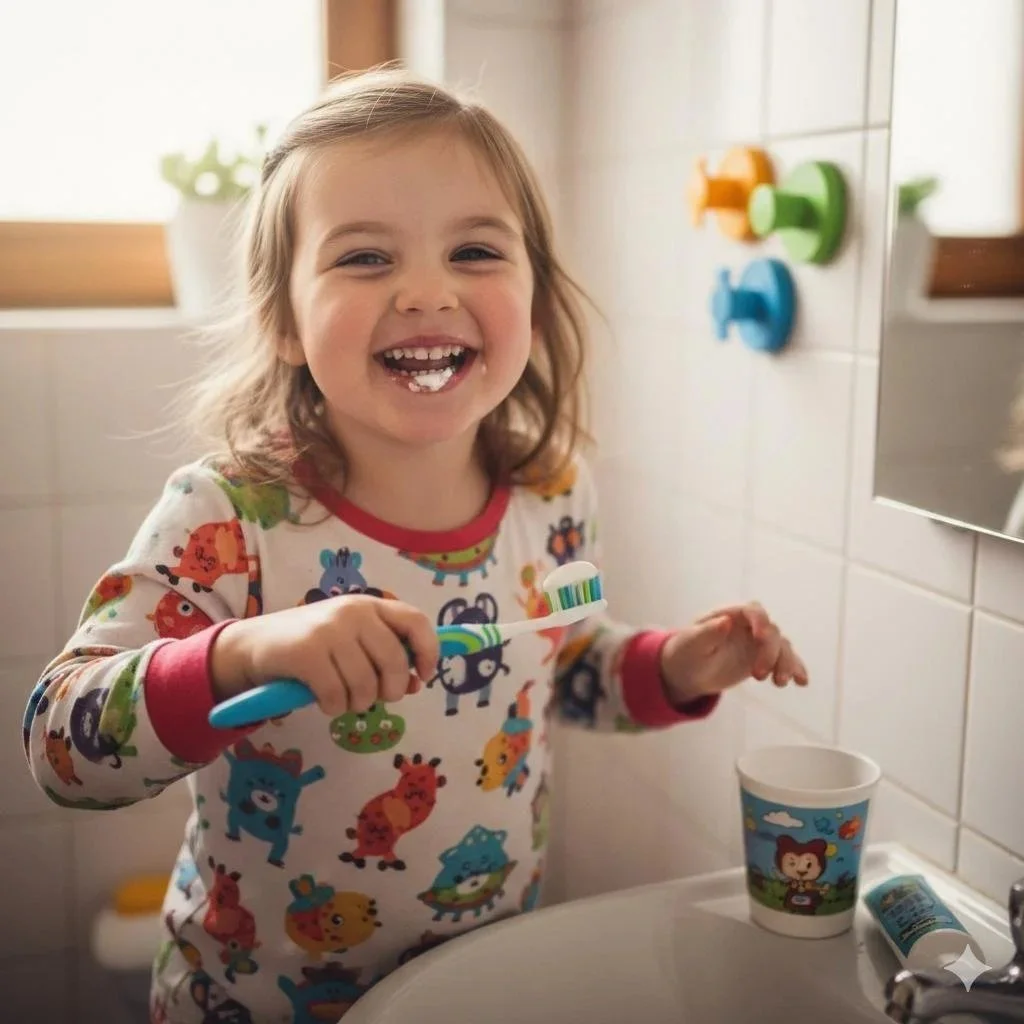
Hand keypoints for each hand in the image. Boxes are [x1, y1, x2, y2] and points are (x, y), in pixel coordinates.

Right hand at [210, 595, 439, 716]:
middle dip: (390, 691)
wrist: (255, 645)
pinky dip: (334, 708)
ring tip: (344, 699)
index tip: (423, 677)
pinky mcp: (306, 653)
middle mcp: (353, 612)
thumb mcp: (352, 642)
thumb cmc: (313, 646)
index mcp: (371, 605)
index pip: (416, 621)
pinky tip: (325, 701)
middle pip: (394, 661)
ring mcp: (329, 630)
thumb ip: (384, 656)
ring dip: (359, 704)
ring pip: (366, 684)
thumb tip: (417, 683)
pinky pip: (337, 695)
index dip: (428, 652)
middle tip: (374, 698)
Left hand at [659, 602, 807, 704]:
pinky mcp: (764, 658)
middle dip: (770, 652)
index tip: (760, 637)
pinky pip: (785, 660)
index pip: (753, 610)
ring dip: (786, 663)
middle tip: (758, 676)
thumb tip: (725, 621)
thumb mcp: (691, 643)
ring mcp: (758, 642)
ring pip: (782, 647)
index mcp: (730, 614)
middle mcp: (749, 625)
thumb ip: (707, 633)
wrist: (688, 671)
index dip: (760, 621)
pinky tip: (802, 682)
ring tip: (780, 683)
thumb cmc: (686, 652)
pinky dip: (795, 669)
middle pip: (771, 632)